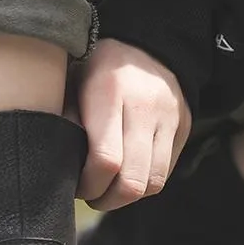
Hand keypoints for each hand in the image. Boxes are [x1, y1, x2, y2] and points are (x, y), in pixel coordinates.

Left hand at [76, 39, 191, 210]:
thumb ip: (67, 122)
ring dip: (128, 197)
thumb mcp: (73, 85)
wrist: (146, 44)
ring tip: (110, 190)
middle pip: (133, 181)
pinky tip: (127, 176)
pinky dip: (144, 184)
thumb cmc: (97, 69)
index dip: (89, 185)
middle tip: (92, 196)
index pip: (106, 161)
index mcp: (110, 94)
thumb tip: (60, 166)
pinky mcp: (183, 128)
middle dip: (108, 200)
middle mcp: (145, 108)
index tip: (77, 185)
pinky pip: (165, 173)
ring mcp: (169, 119)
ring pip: (153, 183)